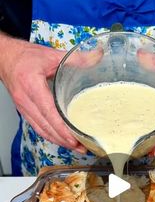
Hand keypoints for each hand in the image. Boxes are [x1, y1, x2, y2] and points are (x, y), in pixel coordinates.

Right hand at [0, 34, 101, 151]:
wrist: (5, 58)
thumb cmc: (25, 57)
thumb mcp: (51, 55)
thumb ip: (76, 57)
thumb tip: (98, 56)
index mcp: (32, 86)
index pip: (48, 112)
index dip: (61, 128)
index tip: (74, 138)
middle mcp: (26, 100)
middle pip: (46, 126)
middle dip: (64, 139)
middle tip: (81, 147)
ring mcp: (24, 108)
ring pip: (42, 130)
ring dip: (58, 141)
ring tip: (76, 147)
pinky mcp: (25, 112)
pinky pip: (38, 127)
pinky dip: (51, 136)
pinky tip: (62, 140)